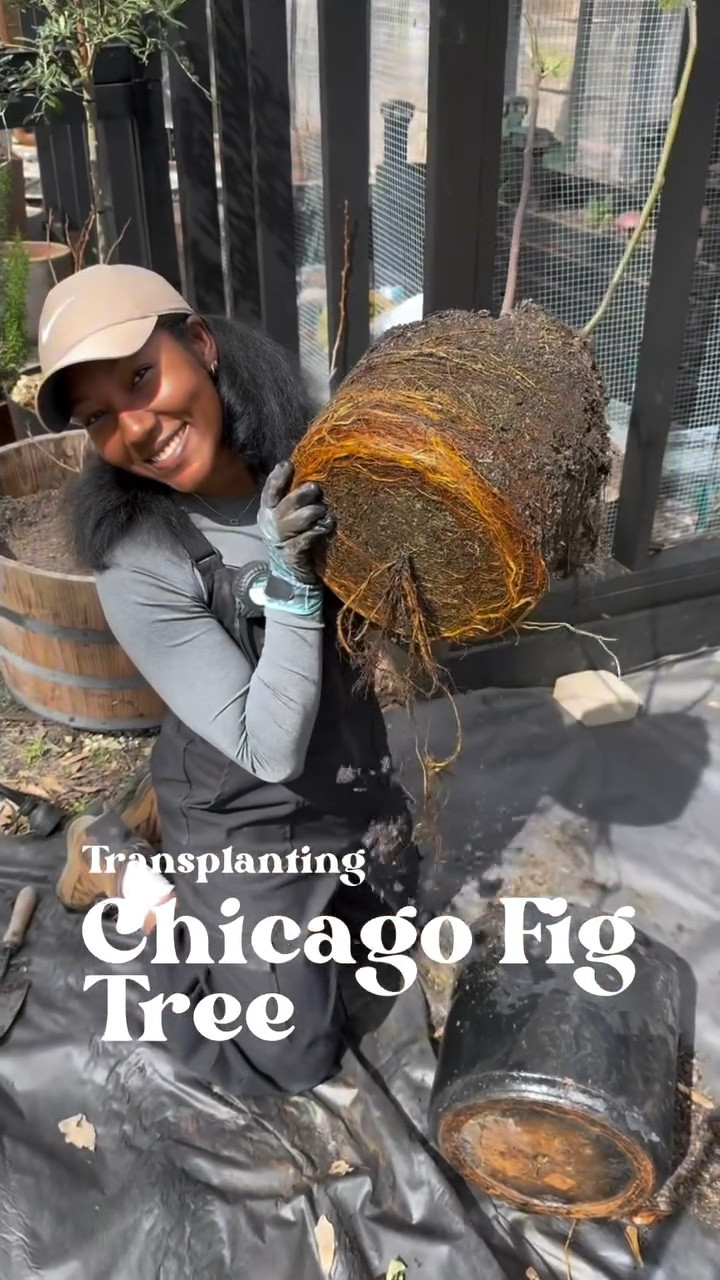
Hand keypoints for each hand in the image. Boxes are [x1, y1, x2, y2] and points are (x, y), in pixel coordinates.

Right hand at [258, 460, 334, 585]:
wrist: (292, 578)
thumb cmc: (295, 541)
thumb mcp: (289, 520)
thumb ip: (294, 501)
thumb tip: (310, 479)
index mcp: (268, 512)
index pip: (269, 491)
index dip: (277, 477)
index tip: (288, 465)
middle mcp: (270, 525)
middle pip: (283, 504)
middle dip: (300, 494)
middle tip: (315, 489)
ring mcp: (280, 541)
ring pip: (294, 521)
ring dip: (312, 513)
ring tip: (323, 512)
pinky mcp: (291, 555)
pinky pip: (304, 539)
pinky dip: (317, 531)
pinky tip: (326, 527)